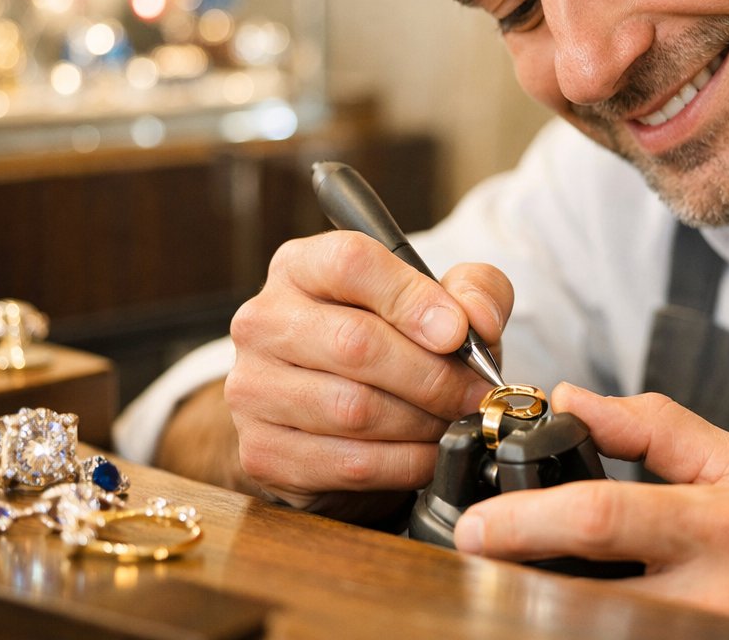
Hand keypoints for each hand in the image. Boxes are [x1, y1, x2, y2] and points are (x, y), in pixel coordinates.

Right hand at [225, 230, 512, 523]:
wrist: (347, 412)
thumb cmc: (397, 340)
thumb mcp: (444, 300)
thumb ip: (474, 290)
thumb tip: (476, 320)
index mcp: (302, 267)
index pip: (350, 263)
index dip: (411, 298)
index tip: (457, 332)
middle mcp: (264, 321)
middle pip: (355, 343)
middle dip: (433, 375)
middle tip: (474, 391)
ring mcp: (252, 388)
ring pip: (353, 409)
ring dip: (422, 422)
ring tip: (452, 420)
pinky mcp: (261, 452)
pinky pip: (347, 463)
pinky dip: (404, 464)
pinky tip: (427, 453)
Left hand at [454, 386, 728, 637]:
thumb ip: (651, 425)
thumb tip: (572, 397)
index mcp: (721, 525)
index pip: (606, 517)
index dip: (529, 522)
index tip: (474, 528)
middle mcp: (714, 598)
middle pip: (588, 596)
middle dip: (518, 582)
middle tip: (473, 564)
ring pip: (600, 635)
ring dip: (545, 617)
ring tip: (510, 590)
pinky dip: (588, 630)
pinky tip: (565, 613)